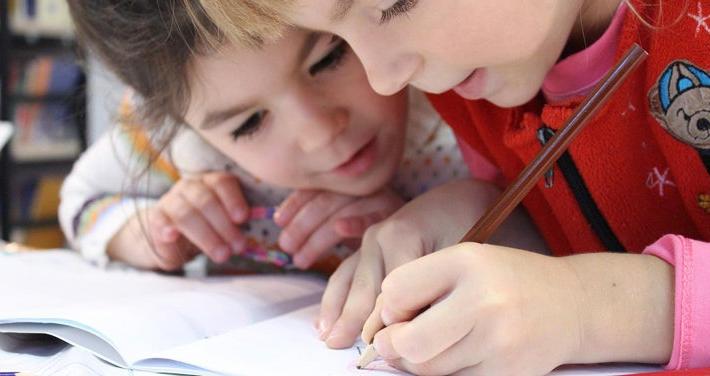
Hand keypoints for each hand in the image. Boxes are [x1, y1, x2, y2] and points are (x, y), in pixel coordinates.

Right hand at [108, 172, 248, 269]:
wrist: (172, 238)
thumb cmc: (207, 227)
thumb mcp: (225, 222)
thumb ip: (239, 221)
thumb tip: (260, 228)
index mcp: (211, 182)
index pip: (222, 182)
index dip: (233, 199)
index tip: (243, 219)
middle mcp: (190, 186)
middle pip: (206, 200)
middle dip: (224, 225)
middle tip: (238, 246)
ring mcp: (171, 200)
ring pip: (186, 213)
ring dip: (206, 236)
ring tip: (222, 255)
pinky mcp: (156, 218)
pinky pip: (160, 221)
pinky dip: (167, 228)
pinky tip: (173, 236)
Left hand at [275, 188, 403, 268]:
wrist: (427, 223)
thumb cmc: (374, 226)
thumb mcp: (345, 216)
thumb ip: (318, 214)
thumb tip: (278, 216)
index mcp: (350, 182)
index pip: (317, 187)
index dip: (295, 202)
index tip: (278, 221)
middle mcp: (364, 186)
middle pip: (326, 200)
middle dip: (301, 224)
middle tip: (286, 246)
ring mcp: (380, 200)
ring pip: (341, 211)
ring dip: (317, 236)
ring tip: (299, 259)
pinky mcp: (395, 217)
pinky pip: (372, 219)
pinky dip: (354, 222)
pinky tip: (340, 229)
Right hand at [316, 179, 503, 347]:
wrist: (458, 199)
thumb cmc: (465, 225)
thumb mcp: (458, 253)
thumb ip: (435, 284)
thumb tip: (417, 325)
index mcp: (399, 236)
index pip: (390, 289)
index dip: (386, 321)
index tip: (381, 346)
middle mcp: (376, 238)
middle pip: (363, 288)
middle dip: (352, 320)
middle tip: (340, 346)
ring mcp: (368, 242)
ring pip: (346, 282)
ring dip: (335, 311)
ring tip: (327, 338)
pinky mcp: (365, 248)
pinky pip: (344, 275)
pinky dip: (334, 299)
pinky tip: (324, 320)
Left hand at [364, 243, 580, 375]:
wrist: (573, 304)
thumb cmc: (507, 280)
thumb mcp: (466, 261)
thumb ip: (421, 284)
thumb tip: (382, 326)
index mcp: (467, 262)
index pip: (396, 291)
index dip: (390, 305)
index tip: (403, 308)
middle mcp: (484, 300)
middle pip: (408, 343)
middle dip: (393, 345)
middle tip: (397, 341)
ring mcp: (498, 341)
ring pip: (428, 370)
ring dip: (419, 362)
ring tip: (436, 342)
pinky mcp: (508, 373)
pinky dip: (449, 373)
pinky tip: (464, 353)